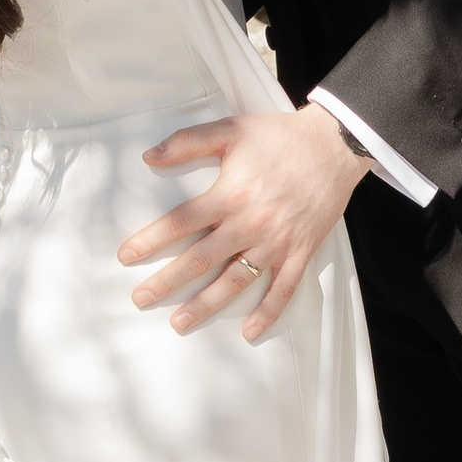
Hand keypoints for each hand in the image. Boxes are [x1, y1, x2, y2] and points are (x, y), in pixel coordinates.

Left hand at [119, 103, 369, 340]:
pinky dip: (268, 312)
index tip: (126, 256)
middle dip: (167, 281)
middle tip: (140, 298)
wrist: (335, 144)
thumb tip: (148, 156)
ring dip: (207, 304)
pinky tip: (249, 332)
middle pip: (201, 259)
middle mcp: (250, 223)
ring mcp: (277, 241)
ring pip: (236, 281)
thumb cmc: (280, 136)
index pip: (180, 222)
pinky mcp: (301, 251)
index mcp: (230, 195)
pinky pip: (284, 288)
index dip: (150, 240)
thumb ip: (188, 141)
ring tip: (179, 322)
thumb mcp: (231, 129)